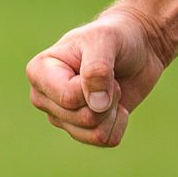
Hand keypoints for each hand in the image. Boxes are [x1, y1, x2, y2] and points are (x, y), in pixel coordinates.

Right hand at [27, 8, 168, 147]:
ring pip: (93, 134)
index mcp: (40, 71)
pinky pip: (104, 141)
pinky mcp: (83, 129)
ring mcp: (62, 116)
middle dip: (107, 99)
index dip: (93, 86)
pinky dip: (119, 123)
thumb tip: (96, 106)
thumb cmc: (115, 35)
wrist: (137, 46)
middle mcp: (45, 97)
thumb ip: (96, 69)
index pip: (67, 97)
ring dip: (113, 112)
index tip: (102, 63)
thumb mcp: (104, 39)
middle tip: (111, 76)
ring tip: (112, 89)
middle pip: (81, 118)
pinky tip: (117, 104)